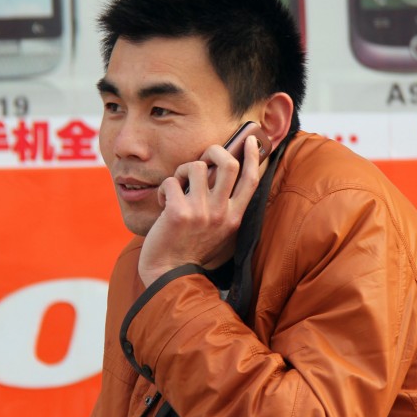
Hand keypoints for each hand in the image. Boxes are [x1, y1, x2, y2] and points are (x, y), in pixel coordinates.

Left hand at [138, 136, 261, 285]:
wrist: (170, 276)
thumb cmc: (192, 251)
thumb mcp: (220, 233)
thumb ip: (226, 209)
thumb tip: (223, 175)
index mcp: (234, 217)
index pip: (250, 179)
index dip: (253, 156)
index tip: (250, 140)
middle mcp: (222, 213)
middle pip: (228, 163)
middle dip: (214, 150)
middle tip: (204, 156)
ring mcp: (201, 213)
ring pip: (197, 167)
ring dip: (183, 171)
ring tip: (177, 187)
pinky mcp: (178, 213)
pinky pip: (171, 182)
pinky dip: (164, 189)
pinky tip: (164, 203)